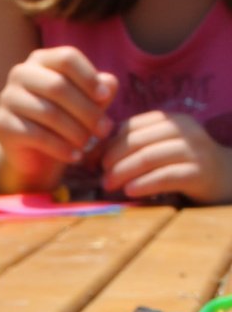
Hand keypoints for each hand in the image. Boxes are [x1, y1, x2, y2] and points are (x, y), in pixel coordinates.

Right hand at [0, 46, 117, 186]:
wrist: (34, 156)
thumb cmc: (64, 123)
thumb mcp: (85, 105)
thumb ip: (99, 91)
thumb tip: (110, 84)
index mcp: (40, 60)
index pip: (67, 58)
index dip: (89, 78)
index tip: (105, 98)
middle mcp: (20, 73)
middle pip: (58, 86)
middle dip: (87, 111)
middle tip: (104, 130)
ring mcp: (7, 98)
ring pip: (49, 113)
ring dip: (76, 132)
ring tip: (89, 145)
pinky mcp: (1, 125)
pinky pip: (37, 136)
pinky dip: (61, 148)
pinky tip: (75, 157)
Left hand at [100, 111, 231, 203]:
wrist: (226, 177)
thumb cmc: (185, 164)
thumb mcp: (163, 148)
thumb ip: (136, 147)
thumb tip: (94, 157)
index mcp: (171, 120)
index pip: (132, 126)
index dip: (108, 143)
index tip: (93, 161)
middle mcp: (184, 130)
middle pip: (138, 141)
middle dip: (113, 158)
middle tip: (100, 176)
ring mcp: (194, 150)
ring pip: (149, 157)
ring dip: (123, 172)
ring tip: (108, 185)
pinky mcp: (199, 173)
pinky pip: (166, 176)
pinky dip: (144, 184)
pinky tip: (129, 191)